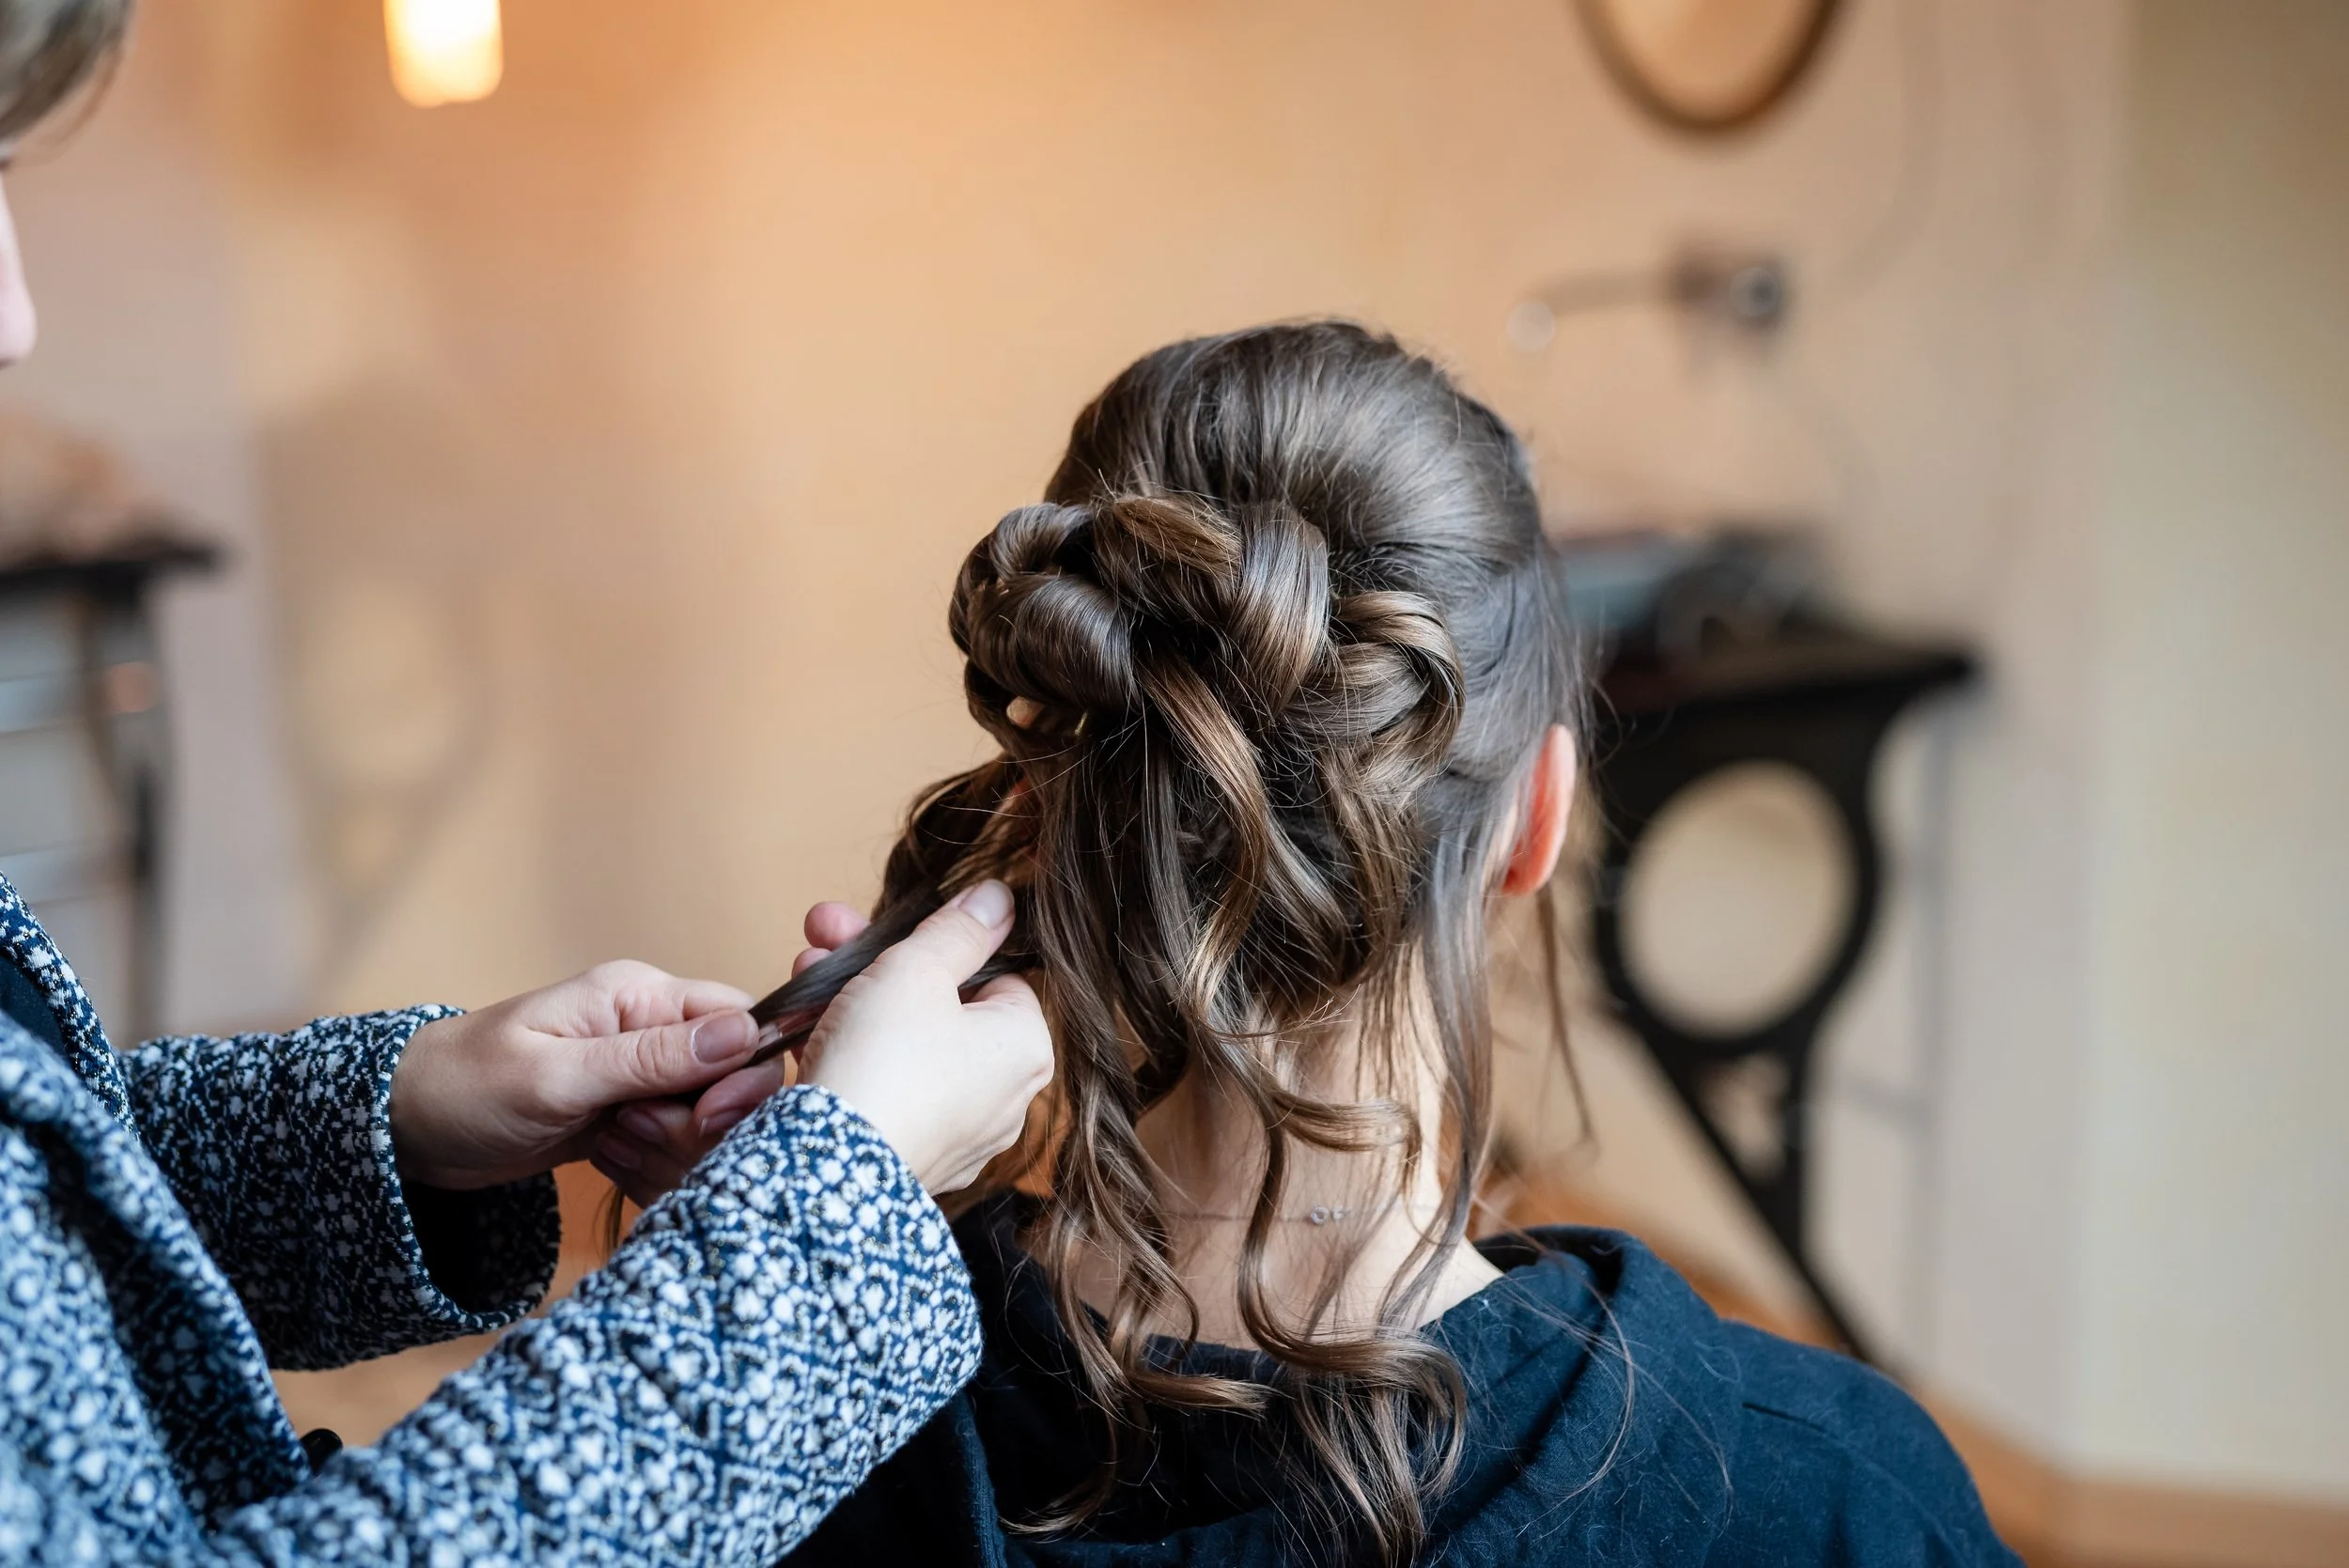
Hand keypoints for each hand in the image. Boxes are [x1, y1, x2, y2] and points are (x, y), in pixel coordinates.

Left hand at [389, 963, 757, 1192]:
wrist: (403, 1128)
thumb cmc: (465, 1085)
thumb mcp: (556, 1076)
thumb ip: (652, 1058)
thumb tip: (746, 1033)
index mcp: (640, 996)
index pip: (741, 1021)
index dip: (744, 1075)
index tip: (707, 1120)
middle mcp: (651, 1031)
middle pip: (734, 1081)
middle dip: (700, 1124)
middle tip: (635, 1136)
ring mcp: (641, 1078)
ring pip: (710, 1123)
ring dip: (673, 1151)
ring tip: (613, 1151)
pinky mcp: (629, 1117)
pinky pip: (677, 1147)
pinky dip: (655, 1167)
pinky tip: (612, 1167)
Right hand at [799, 881, 1051, 1191]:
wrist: (828, 1168)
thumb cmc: (885, 1063)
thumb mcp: (918, 970)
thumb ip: (958, 930)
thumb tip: (999, 899)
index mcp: (1025, 1049)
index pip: (997, 977)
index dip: (941, 948)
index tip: (892, 932)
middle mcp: (1004, 1098)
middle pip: (942, 1007)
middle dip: (877, 966)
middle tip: (828, 936)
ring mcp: (956, 1134)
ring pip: (906, 1046)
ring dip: (853, 1003)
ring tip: (804, 972)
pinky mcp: (910, 1156)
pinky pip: (886, 1090)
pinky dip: (851, 1058)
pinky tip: (804, 1033)